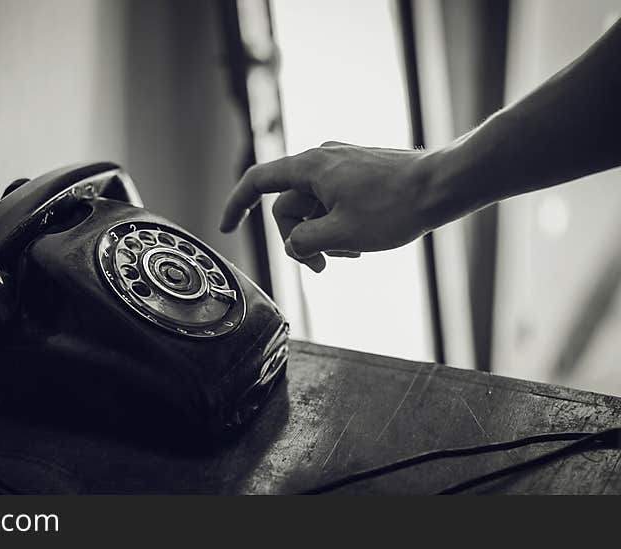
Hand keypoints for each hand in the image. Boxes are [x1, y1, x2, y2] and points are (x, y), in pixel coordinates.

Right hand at [219, 141, 439, 272]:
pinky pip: (334, 201)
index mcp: (309, 167)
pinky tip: (363, 241)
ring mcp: (342, 164)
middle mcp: (322, 159)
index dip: (236, 205)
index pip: (257, 182)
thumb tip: (294, 246)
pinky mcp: (360, 172)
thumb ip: (304, 244)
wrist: (444, 185)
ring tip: (353, 252)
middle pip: (289, 206)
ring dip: (324, 235)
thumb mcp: (341, 234)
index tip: (225, 227)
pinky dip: (339, 223)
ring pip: (314, 207)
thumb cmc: (396, 206)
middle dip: (300, 239)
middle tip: (324, 267)